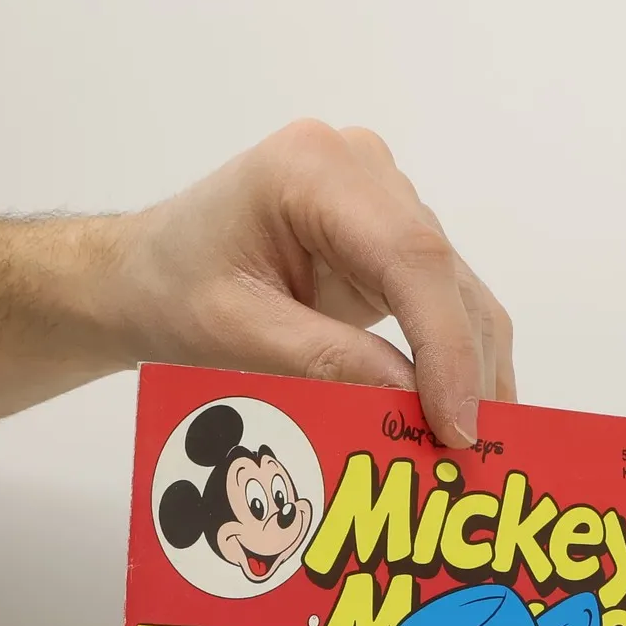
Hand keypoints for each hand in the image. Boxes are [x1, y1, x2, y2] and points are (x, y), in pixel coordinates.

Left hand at [105, 122, 514, 448]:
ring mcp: (384, 199)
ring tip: (481, 450)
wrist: (144, 272)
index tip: (458, 425)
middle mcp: (361, 169)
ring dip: (475, 369)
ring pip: (459, 289)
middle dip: (468, 367)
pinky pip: (445, 300)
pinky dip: (458, 360)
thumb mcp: (235, 334)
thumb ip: (325, 361)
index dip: (446, 345)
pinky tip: (466, 415)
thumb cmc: (170, 291)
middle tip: (479, 456)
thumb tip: (414, 402)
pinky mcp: (392, 238)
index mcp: (312, 169)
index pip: (411, 256)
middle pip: (444, 273)